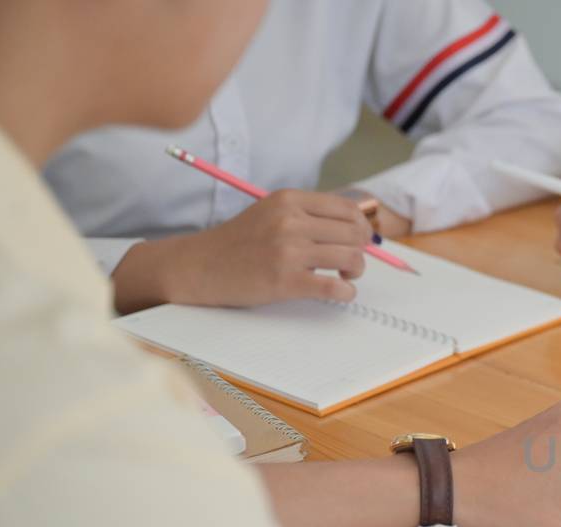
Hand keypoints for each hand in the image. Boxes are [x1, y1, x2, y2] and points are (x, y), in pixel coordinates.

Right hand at [112, 189, 374, 312]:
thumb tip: (356, 227)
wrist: (199, 266)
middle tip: (352, 262)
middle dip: (361, 250)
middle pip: (354, 233)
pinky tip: (340, 292)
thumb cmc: (239, 242)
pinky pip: (335, 288)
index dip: (362, 226)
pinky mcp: (285, 281)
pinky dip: (346, 292)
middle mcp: (290, 221)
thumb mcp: (271, 213)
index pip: (347, 209)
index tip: (358, 239)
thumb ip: (308, 215)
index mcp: (289, 200)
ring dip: (356, 271)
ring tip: (345, 276)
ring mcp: (288, 251)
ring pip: (351, 258)